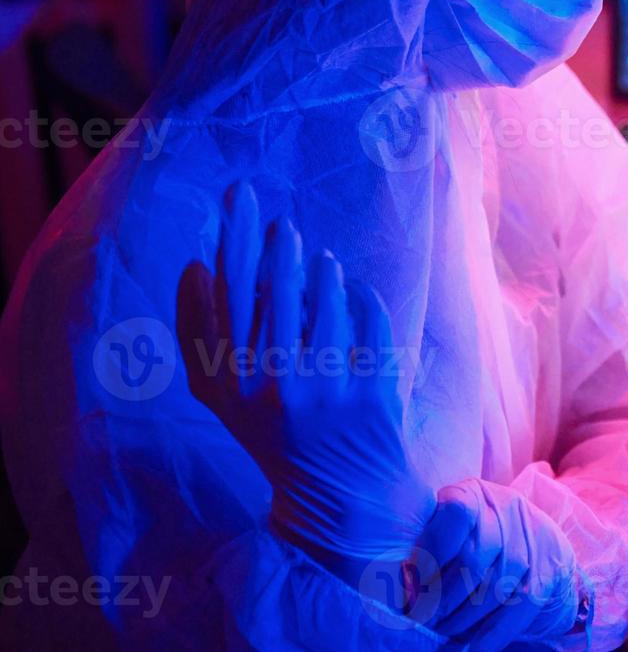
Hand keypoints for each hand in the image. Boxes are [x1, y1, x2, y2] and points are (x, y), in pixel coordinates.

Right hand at [176, 182, 434, 586]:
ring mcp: (329, 387)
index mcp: (233, 382)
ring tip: (320, 261)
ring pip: (328, 297)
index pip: (231, 290)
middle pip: (279, 287)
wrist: (339, 488)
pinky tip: (351, 292)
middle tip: (283, 225)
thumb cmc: (271, 429)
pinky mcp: (374, 388)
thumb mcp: (219, 395)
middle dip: (280, 245)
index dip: (235, 236)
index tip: (241, 198)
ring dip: (323, 270)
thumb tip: (195, 266)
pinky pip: (370, 318)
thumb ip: (197, 334)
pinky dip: (360, 296)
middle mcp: (277, 384)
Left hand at [409, 478, 581, 646]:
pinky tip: (473, 649)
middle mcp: (508, 509)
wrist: (533, 533)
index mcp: (474, 493)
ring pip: (497, 587)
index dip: (430, 553)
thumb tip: (400, 589)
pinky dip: (494, 634)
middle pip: (474, 560)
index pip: (455, 514)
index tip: (410, 586)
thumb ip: (426, 545)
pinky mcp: (550, 567)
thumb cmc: (472, 534)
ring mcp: (534, 537)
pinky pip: (521, 607)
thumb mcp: (447, 525)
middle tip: (422, 620)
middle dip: (442, 599)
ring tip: (443, 631)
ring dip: (464, 619)